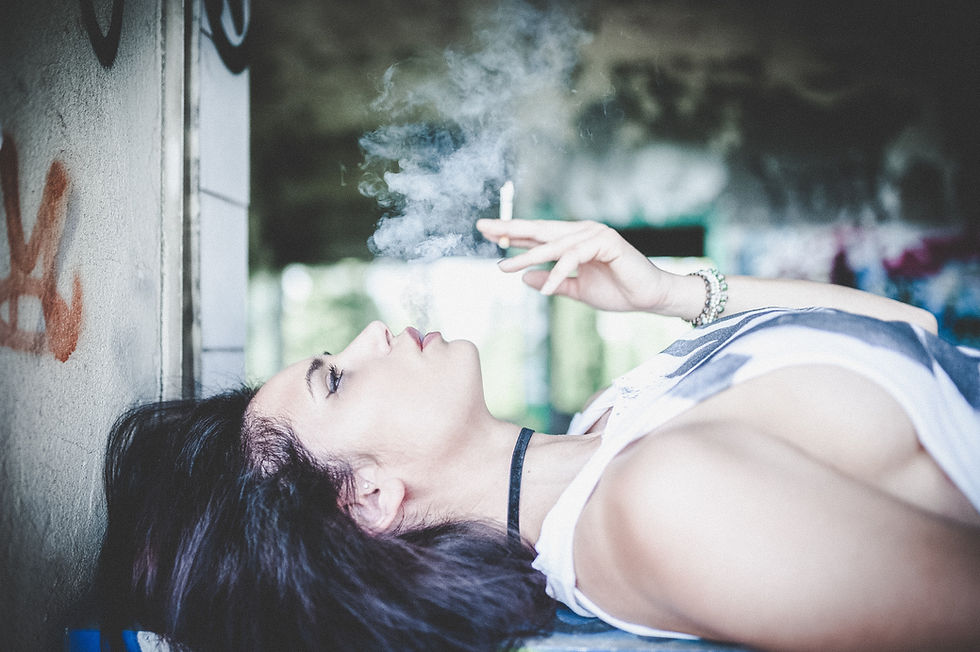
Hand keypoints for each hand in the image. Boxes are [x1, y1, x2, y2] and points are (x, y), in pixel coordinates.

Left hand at [476, 218, 675, 312]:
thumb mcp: (577, 290)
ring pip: (553, 245)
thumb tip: (524, 279)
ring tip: (505, 268)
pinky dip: (557, 273)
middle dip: (510, 229)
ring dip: (527, 257)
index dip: (512, 233)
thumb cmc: (618, 292)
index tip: (487, 233)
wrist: (650, 297)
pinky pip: (574, 257)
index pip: (538, 234)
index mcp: (574, 239)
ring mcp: (594, 234)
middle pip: (539, 229)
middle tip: (483, 228)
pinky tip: (544, 289)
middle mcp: (582, 231)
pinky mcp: (606, 242)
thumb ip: (553, 282)